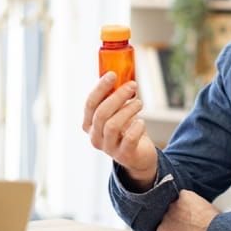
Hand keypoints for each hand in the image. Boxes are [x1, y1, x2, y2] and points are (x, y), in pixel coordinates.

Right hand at [82, 72, 157, 189]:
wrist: (138, 156)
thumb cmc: (126, 129)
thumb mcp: (117, 114)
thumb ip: (114, 99)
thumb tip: (121, 74)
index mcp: (89, 124)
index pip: (90, 104)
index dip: (100, 88)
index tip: (113, 74)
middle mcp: (95, 137)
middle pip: (102, 113)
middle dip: (118, 96)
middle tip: (133, 86)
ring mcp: (108, 148)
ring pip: (113, 125)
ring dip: (128, 110)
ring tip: (139, 103)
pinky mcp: (124, 155)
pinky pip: (129, 138)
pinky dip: (137, 127)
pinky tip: (141, 122)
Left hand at [153, 190, 220, 230]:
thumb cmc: (214, 223)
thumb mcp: (204, 204)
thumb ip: (192, 204)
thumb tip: (190, 211)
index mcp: (181, 195)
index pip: (174, 201)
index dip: (180, 210)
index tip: (184, 217)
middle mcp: (170, 205)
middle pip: (167, 212)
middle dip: (173, 219)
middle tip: (183, 227)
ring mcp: (164, 219)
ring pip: (162, 225)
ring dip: (169, 230)